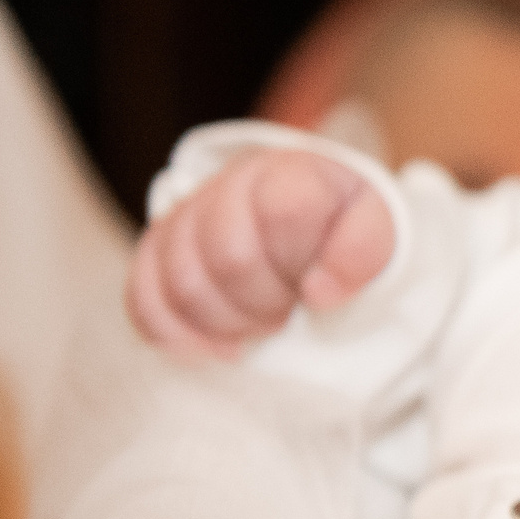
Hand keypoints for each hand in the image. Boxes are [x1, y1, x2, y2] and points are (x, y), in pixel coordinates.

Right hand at [126, 149, 392, 357]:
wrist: (304, 215)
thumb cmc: (339, 228)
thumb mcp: (375, 228)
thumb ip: (363, 249)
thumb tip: (319, 294)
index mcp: (288, 173)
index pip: (282, 212)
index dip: (298, 264)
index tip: (314, 290)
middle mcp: (230, 185)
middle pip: (230, 259)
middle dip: (265, 303)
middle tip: (287, 314)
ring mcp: (185, 216)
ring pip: (184, 284)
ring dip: (228, 322)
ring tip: (258, 325)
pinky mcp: (155, 252)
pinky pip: (144, 301)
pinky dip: (178, 334)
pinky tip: (216, 345)